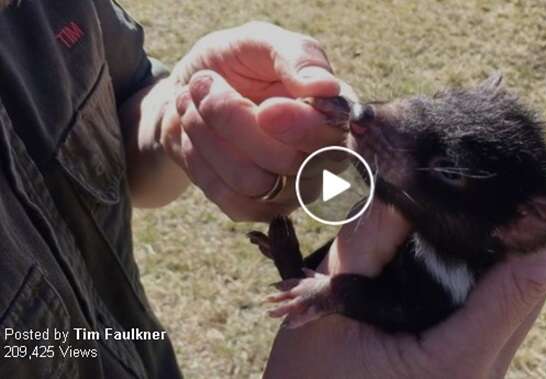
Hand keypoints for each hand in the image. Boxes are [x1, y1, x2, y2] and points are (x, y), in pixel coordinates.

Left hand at [158, 22, 349, 220]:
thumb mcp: (261, 41)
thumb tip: (325, 88)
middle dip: (233, 119)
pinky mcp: (255, 207)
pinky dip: (199, 159)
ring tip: (192, 101)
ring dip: (207, 135)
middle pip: (290, 163)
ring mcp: (289, 189)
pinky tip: (195, 132)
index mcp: (333, 114)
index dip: (303, 130)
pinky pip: (228, 197)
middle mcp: (321, 158)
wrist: (188, 92)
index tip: (267, 108)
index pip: (337, 139)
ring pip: (254, 182)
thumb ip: (297, 56)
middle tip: (203, 82)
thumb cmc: (234, 62)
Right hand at [264, 201, 545, 377]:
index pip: (524, 278)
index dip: (515, 224)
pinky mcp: (467, 365)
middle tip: (457, 191)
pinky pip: (492, 309)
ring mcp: (479, 371)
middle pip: (528, 281)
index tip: (479, 185)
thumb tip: (398, 167)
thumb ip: (367, 242)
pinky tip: (437, 254)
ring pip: (515, 294)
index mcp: (457, 363)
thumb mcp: (330, 309)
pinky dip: (474, 274)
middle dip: (502, 230)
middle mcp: (482, 371)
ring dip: (488, 250)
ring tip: (443, 216)